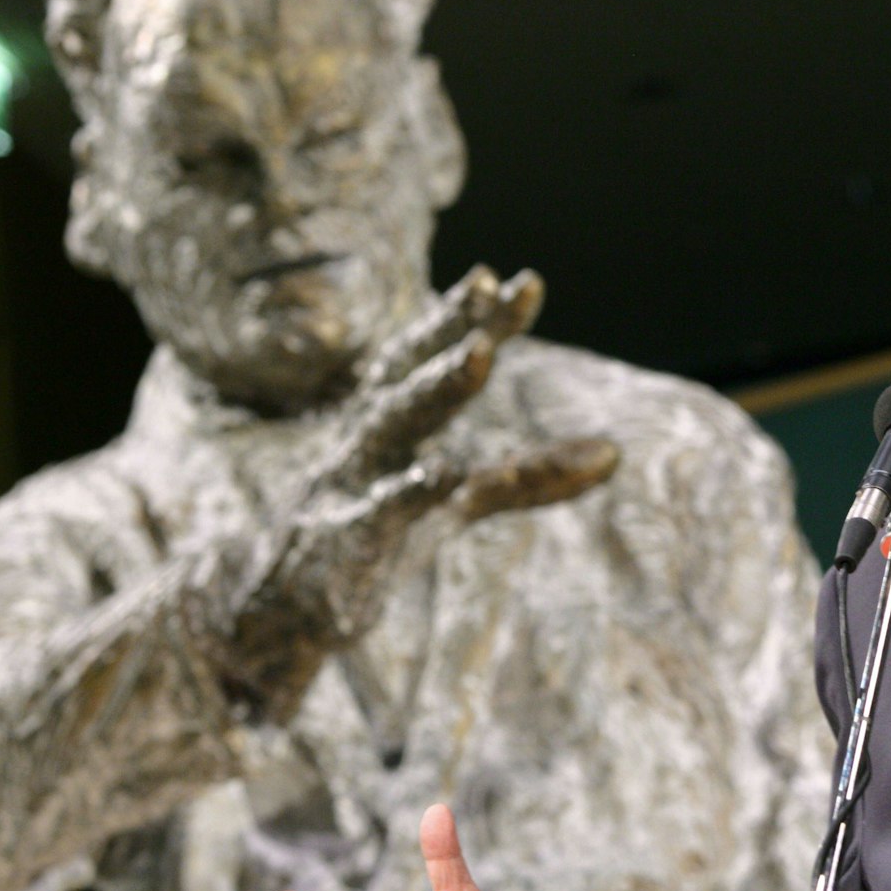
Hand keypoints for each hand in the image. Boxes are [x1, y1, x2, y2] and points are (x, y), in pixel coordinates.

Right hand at [225, 266, 619, 709]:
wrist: (274, 610)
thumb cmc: (372, 536)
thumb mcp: (457, 503)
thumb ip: (529, 476)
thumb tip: (615, 452)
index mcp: (392, 423)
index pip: (435, 358)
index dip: (475, 319)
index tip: (523, 280)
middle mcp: (369, 442)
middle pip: (413, 373)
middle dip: (453, 329)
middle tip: (492, 289)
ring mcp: (349, 488)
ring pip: (391, 426)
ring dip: (435, 388)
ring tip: (480, 356)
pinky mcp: (340, 546)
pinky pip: (374, 514)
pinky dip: (406, 493)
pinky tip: (442, 474)